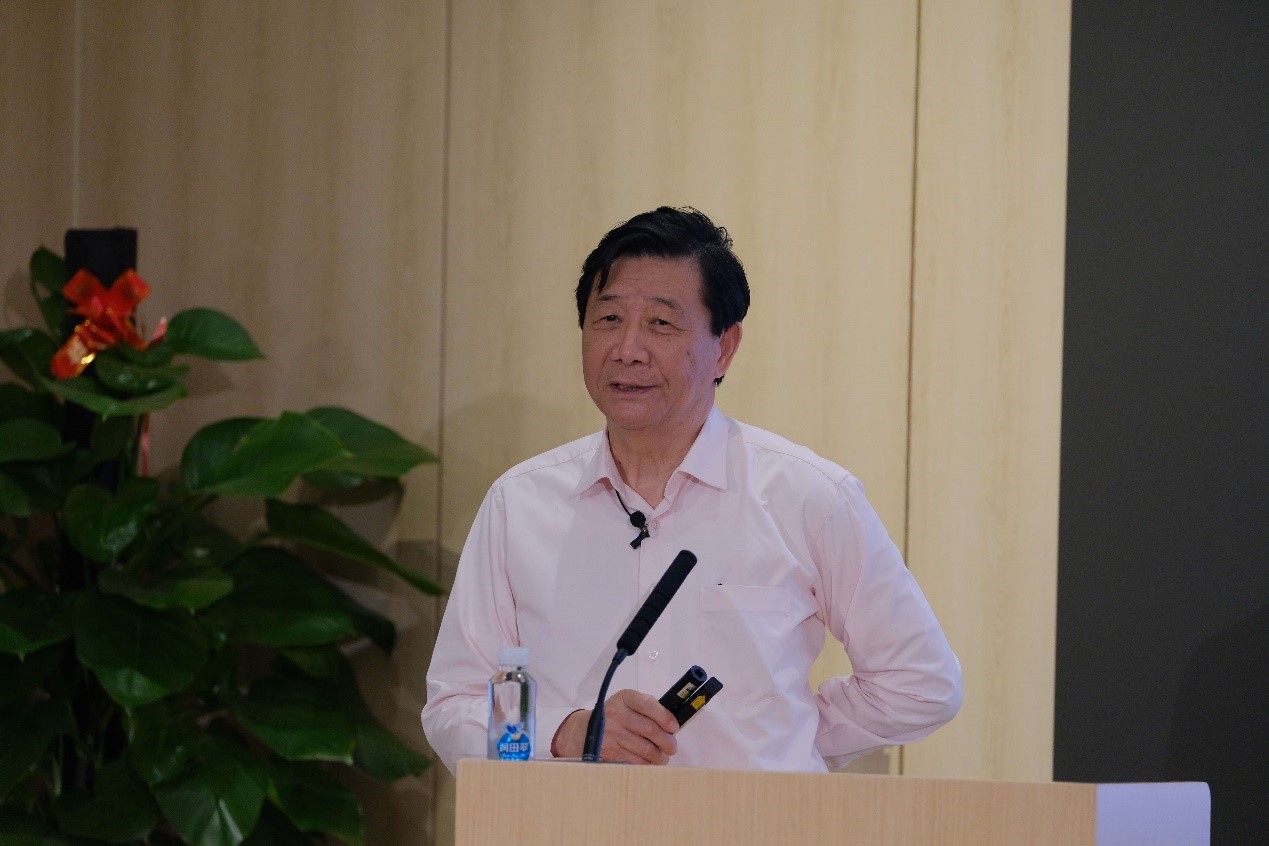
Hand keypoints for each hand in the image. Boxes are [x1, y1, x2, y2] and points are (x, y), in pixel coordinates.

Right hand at [551, 689, 678, 763]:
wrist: (583, 730)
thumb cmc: (613, 716)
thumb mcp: (627, 704)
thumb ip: (647, 709)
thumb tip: (672, 723)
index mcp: (625, 698)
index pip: (648, 704)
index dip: (664, 717)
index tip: (674, 727)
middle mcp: (617, 714)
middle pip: (650, 729)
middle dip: (667, 741)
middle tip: (672, 747)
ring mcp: (612, 734)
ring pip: (645, 748)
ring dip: (660, 756)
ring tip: (663, 756)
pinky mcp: (611, 751)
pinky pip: (636, 761)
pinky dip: (648, 765)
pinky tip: (651, 763)